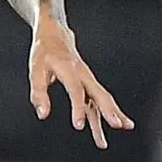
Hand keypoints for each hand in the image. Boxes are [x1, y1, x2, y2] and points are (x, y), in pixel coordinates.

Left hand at [29, 20, 134, 149]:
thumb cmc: (44, 53)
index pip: (76, 91)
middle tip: (117, 125)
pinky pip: (99, 100)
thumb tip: (43, 115)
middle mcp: (83, 74)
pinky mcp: (89, 84)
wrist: (56, 34)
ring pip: (103, 97)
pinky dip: (108, 111)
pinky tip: (117, 122)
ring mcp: (88, 79)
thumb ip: (38, 93)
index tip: (79, 126)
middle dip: (109, 110)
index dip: (78, 108)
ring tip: (126, 126)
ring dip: (114, 112)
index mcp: (69, 69)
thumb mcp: (35, 71)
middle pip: (99, 94)